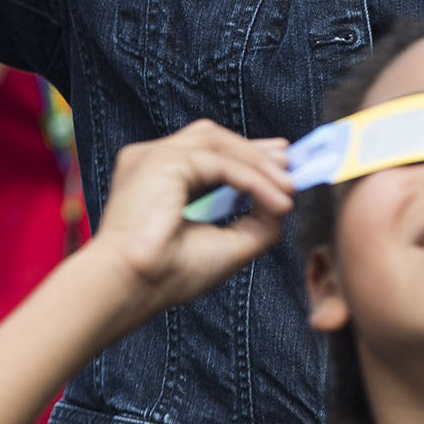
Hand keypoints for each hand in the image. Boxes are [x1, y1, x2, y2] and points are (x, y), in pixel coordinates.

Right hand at [82, 121, 292, 327]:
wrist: (131, 286)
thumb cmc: (166, 275)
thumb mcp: (226, 245)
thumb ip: (256, 222)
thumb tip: (285, 201)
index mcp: (156, 177)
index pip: (205, 153)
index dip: (245, 155)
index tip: (281, 166)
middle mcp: (151, 160)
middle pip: (212, 137)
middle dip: (256, 150)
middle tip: (292, 163)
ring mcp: (154, 155)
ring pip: (218, 142)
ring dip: (258, 162)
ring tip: (289, 186)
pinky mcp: (163, 160)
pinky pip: (220, 162)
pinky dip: (253, 179)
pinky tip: (276, 199)